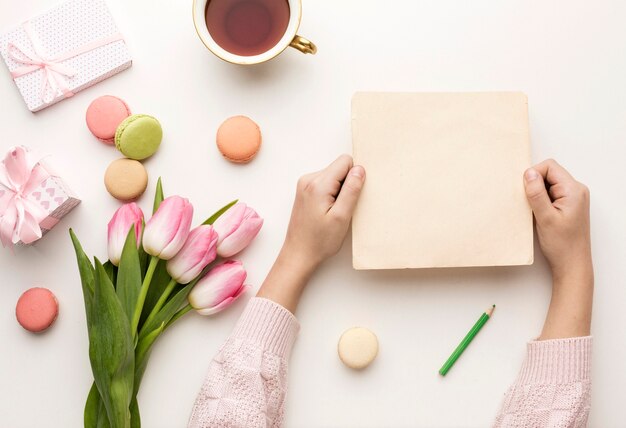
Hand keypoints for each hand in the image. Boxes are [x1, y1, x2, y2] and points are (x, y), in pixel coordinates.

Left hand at [282, 154, 365, 270]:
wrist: (299, 254)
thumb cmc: (319, 240)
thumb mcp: (341, 217)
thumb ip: (351, 190)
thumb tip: (359, 169)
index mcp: (318, 184)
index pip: (345, 161)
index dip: (355, 176)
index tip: (353, 195)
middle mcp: (308, 179)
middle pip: (339, 167)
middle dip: (347, 184)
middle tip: (343, 207)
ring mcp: (305, 185)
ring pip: (333, 175)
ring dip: (339, 190)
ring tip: (335, 211)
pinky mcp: (305, 191)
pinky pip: (326, 183)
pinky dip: (332, 194)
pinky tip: (329, 211)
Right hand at [524, 159, 591, 280]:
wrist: (572, 264)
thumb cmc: (562, 245)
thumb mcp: (545, 217)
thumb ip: (536, 193)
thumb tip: (529, 173)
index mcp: (574, 190)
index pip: (549, 167)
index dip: (533, 174)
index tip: (525, 191)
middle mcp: (576, 190)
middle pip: (549, 173)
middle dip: (534, 184)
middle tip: (528, 202)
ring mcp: (572, 198)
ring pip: (548, 183)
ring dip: (537, 193)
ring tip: (534, 210)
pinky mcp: (567, 205)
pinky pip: (550, 193)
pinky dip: (540, 199)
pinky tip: (537, 212)